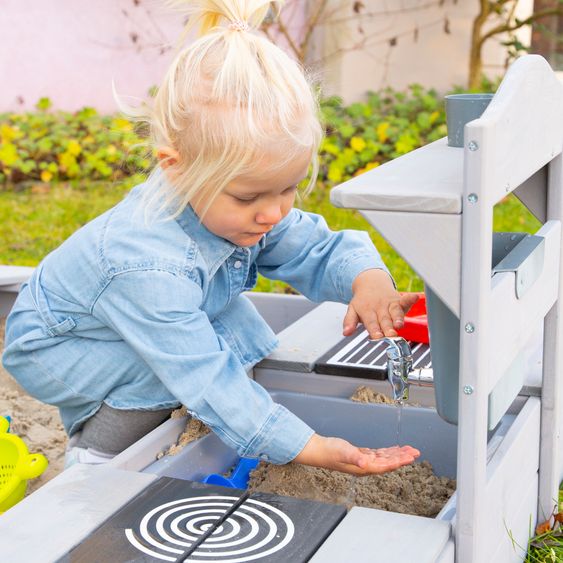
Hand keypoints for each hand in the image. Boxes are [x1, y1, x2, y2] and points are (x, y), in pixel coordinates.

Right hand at [293, 434, 419, 475]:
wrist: (319, 450)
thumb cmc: (329, 452)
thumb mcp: (342, 452)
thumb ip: (354, 456)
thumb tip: (364, 461)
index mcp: (364, 467)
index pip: (386, 465)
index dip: (399, 461)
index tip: (410, 457)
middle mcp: (366, 466)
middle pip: (389, 462)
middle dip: (403, 457)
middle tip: (416, 452)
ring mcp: (364, 461)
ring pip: (385, 458)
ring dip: (397, 454)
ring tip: (409, 450)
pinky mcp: (361, 455)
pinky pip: (378, 454)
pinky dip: (387, 451)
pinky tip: (393, 449)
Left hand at [344, 269, 418, 338]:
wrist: (370, 282)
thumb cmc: (362, 301)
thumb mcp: (352, 310)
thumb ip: (349, 322)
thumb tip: (345, 332)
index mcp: (367, 311)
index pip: (371, 322)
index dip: (374, 330)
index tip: (377, 336)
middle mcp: (379, 307)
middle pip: (384, 320)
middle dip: (388, 328)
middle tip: (390, 335)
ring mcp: (390, 304)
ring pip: (395, 312)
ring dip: (398, 318)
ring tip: (400, 324)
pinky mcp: (399, 301)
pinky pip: (405, 300)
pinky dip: (410, 299)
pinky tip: (415, 297)